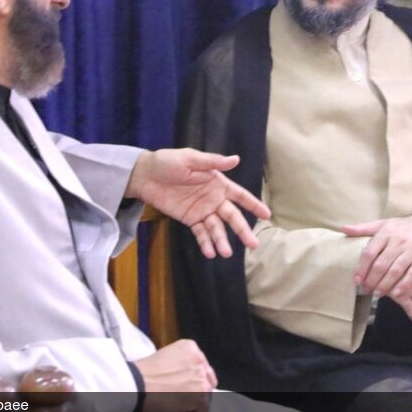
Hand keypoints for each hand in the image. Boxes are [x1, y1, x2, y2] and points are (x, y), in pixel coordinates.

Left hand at [126, 149, 270, 257]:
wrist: (145, 175)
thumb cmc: (169, 162)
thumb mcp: (191, 159)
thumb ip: (212, 162)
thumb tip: (236, 159)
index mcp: (218, 183)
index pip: (240, 195)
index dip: (253, 204)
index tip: (266, 215)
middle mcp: (213, 199)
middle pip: (232, 216)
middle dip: (242, 230)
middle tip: (253, 244)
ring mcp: (202, 211)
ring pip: (217, 228)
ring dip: (222, 240)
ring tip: (226, 253)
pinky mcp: (189, 219)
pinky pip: (200, 233)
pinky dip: (206, 243)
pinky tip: (210, 252)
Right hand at [134, 339, 215, 411]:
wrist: (140, 382)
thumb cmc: (145, 372)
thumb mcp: (166, 357)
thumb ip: (181, 365)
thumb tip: (185, 379)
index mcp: (191, 347)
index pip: (201, 366)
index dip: (192, 380)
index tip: (182, 388)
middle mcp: (199, 359)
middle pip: (207, 380)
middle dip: (195, 391)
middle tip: (180, 399)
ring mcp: (202, 376)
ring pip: (206, 396)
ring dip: (192, 403)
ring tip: (175, 406)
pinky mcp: (202, 392)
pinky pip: (203, 409)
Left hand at [343, 213, 411, 297]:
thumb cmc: (401, 227)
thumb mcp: (382, 224)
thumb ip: (363, 228)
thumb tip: (343, 229)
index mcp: (385, 232)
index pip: (369, 252)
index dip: (361, 268)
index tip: (356, 280)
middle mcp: (398, 240)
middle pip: (381, 264)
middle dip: (372, 279)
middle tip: (366, 289)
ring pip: (396, 270)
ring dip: (385, 284)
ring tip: (377, 293)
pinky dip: (404, 284)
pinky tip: (396, 293)